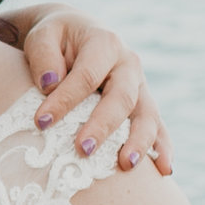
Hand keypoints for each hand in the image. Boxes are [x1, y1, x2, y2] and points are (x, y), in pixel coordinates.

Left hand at [18, 11, 171, 176]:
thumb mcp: (42, 36)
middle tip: (83, 150)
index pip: (86, 75)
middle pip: (122, 97)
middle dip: (103, 125)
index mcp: (104, 43)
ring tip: (126, 165)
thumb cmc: (56, 39)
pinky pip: (158, 127)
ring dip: (139, 141)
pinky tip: (163, 170)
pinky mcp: (143, 104)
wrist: (77, 35)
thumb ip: (43, 55)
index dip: (65, 99)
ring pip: (147, 114)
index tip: (41, 122)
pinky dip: (163, 148)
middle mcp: (128, 63)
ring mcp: (139, 86)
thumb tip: (50, 83)